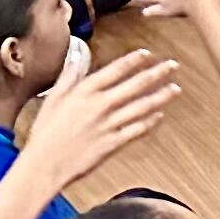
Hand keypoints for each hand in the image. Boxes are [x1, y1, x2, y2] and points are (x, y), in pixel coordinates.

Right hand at [17, 47, 181, 185]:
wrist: (45, 164)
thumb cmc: (46, 132)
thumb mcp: (53, 98)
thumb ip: (69, 76)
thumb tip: (77, 55)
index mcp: (85, 91)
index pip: (115, 70)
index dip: (133, 61)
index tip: (147, 54)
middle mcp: (101, 105)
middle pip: (135, 86)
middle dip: (156, 74)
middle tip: (173, 66)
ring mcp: (108, 125)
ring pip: (140, 107)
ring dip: (160, 97)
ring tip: (175, 89)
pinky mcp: (112, 144)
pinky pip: (136, 130)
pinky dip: (149, 123)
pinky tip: (159, 116)